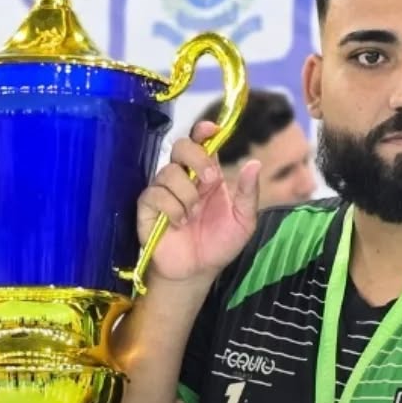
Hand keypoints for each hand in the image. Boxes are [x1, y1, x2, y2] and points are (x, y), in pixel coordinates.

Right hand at [137, 120, 258, 282]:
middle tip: (210, 182)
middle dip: (196, 158)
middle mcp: (184, 178)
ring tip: (193, 216)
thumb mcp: (244, 221)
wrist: (197, 272)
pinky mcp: (147, 208)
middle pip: (180, 146)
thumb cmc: (219, 244)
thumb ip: (249, 194)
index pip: (201, 142)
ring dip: (186, 194)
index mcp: (207, 175)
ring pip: (168, 172)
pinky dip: (171, 208)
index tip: (211, 130)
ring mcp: (164, 191)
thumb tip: (254, 164)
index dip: (203, 131)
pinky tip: (179, 223)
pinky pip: (154, 194)